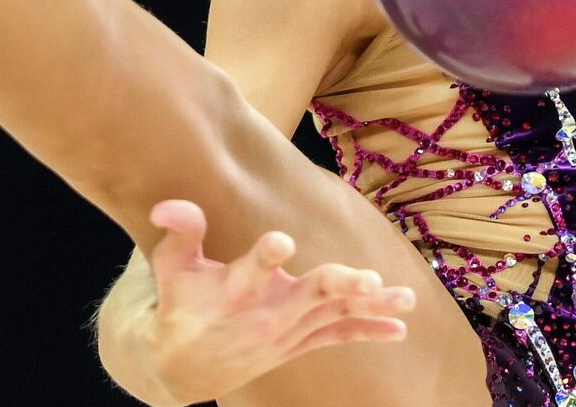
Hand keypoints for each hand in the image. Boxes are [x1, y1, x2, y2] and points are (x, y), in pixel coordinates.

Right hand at [133, 199, 415, 403]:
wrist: (181, 370)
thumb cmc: (178, 306)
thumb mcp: (170, 269)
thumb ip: (180, 233)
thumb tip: (168, 204)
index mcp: (234, 290)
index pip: (252, 270)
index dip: (265, 255)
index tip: (281, 241)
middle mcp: (265, 314)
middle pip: (308, 296)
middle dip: (339, 285)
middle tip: (367, 279)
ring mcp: (286, 331)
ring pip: (334, 316)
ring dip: (371, 308)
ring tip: (407, 299)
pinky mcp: (297, 343)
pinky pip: (336, 337)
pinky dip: (368, 332)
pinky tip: (400, 327)